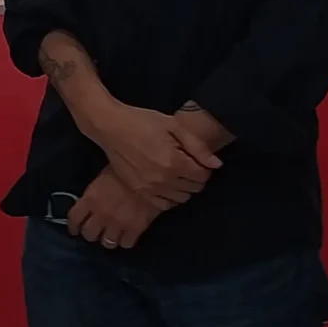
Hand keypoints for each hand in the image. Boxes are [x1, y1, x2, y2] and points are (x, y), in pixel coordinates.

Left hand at [65, 168, 158, 250]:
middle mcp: (101, 216)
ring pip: (107, 243)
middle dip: (91, 233)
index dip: (73, 226)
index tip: (75, 229)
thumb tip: (94, 194)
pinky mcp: (135, 230)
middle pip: (89, 234)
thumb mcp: (103, 175)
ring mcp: (118, 225)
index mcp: (90, 199)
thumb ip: (96, 190)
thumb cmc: (124, 169)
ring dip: (108, 239)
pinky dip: (126, 241)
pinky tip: (127, 236)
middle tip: (96, 231)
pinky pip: (126, 243)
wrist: (148, 176)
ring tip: (112, 235)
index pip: (74, 219)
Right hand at [88, 102, 222, 211]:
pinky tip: (166, 184)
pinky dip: (170, 197)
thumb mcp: (173, 125)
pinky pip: (164, 205)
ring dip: (185, 188)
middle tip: (189, 165)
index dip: (205, 167)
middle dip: (196, 178)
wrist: (111, 127)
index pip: (203, 176)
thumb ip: (197, 146)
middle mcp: (164, 180)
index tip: (198, 159)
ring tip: (178, 174)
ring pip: (181, 199)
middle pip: (194, 189)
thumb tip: (217, 165)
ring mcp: (150, 188)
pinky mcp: (139, 192)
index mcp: (174, 162)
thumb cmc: (143, 121)